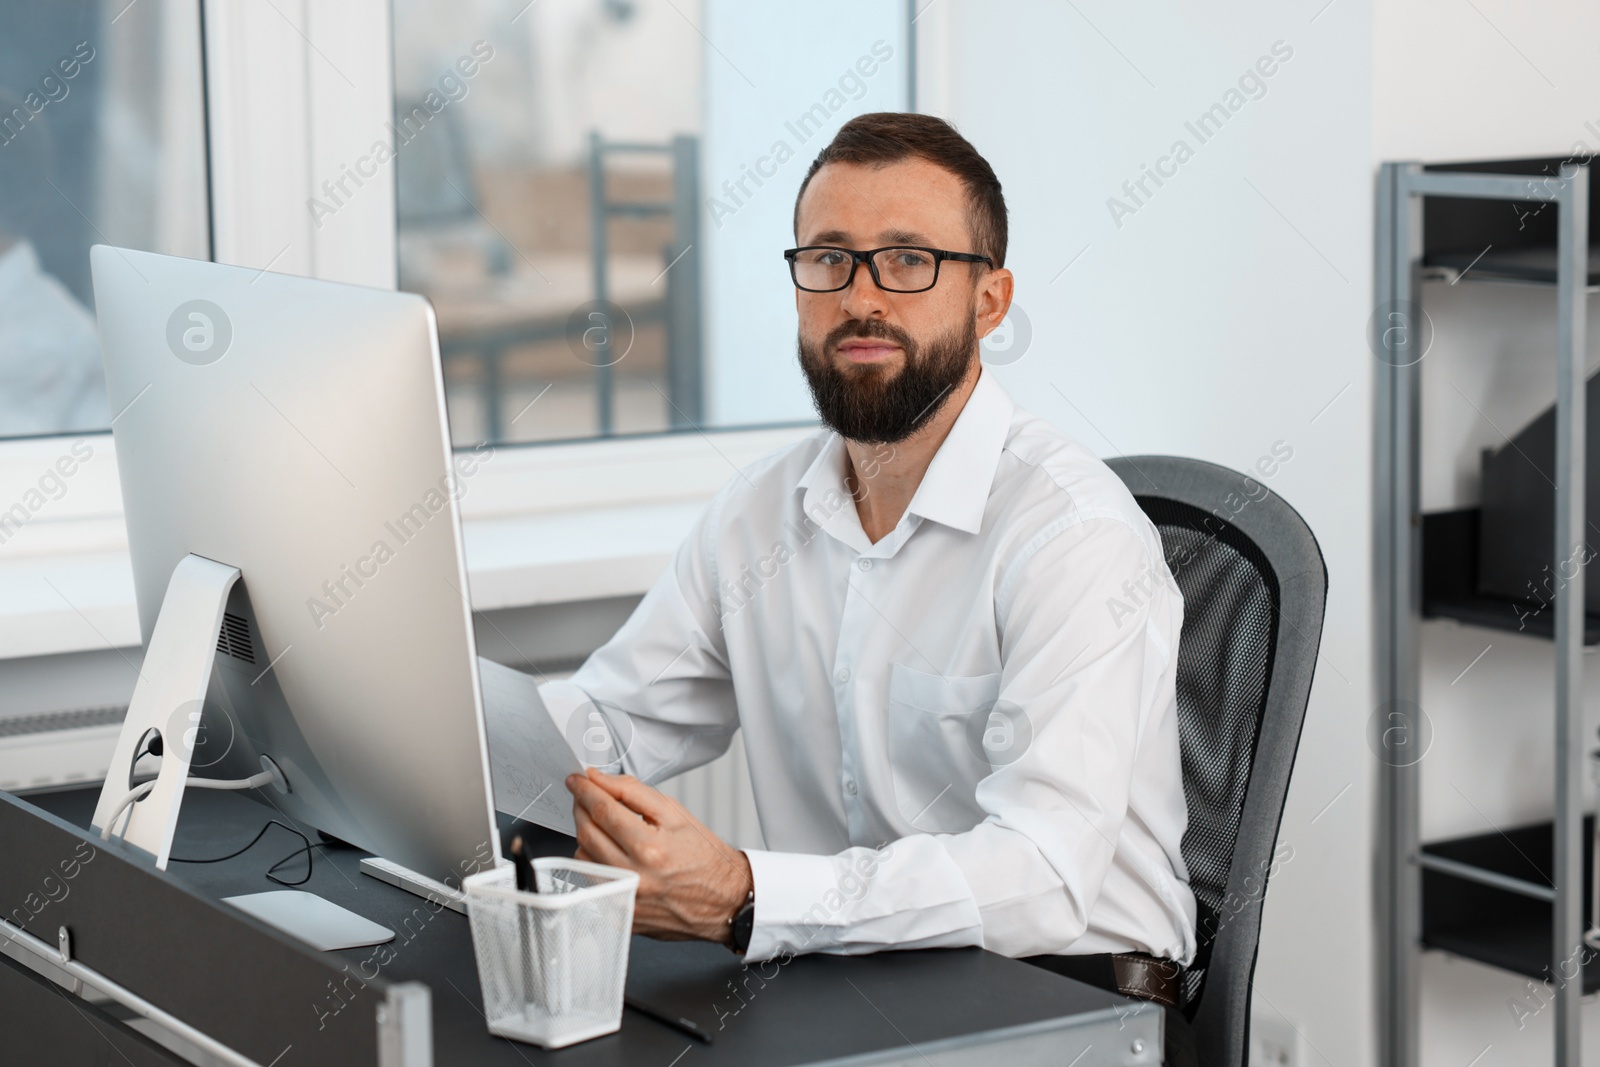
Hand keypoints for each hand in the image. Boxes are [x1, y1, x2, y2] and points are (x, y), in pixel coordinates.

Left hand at [566, 767, 752, 943]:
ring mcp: (626, 900)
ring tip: (601, 824)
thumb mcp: (675, 813)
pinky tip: (608, 852)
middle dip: (580, 808)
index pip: (602, 810)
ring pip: (583, 859)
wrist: (724, 900)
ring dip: (584, 835)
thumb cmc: (705, 857)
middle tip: (584, 796)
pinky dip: (593, 862)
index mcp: (650, 848)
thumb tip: (600, 779)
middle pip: (587, 833)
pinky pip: (592, 882)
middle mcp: (634, 877)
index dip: (585, 790)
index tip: (578, 780)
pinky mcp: (621, 916)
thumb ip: (633, 792)